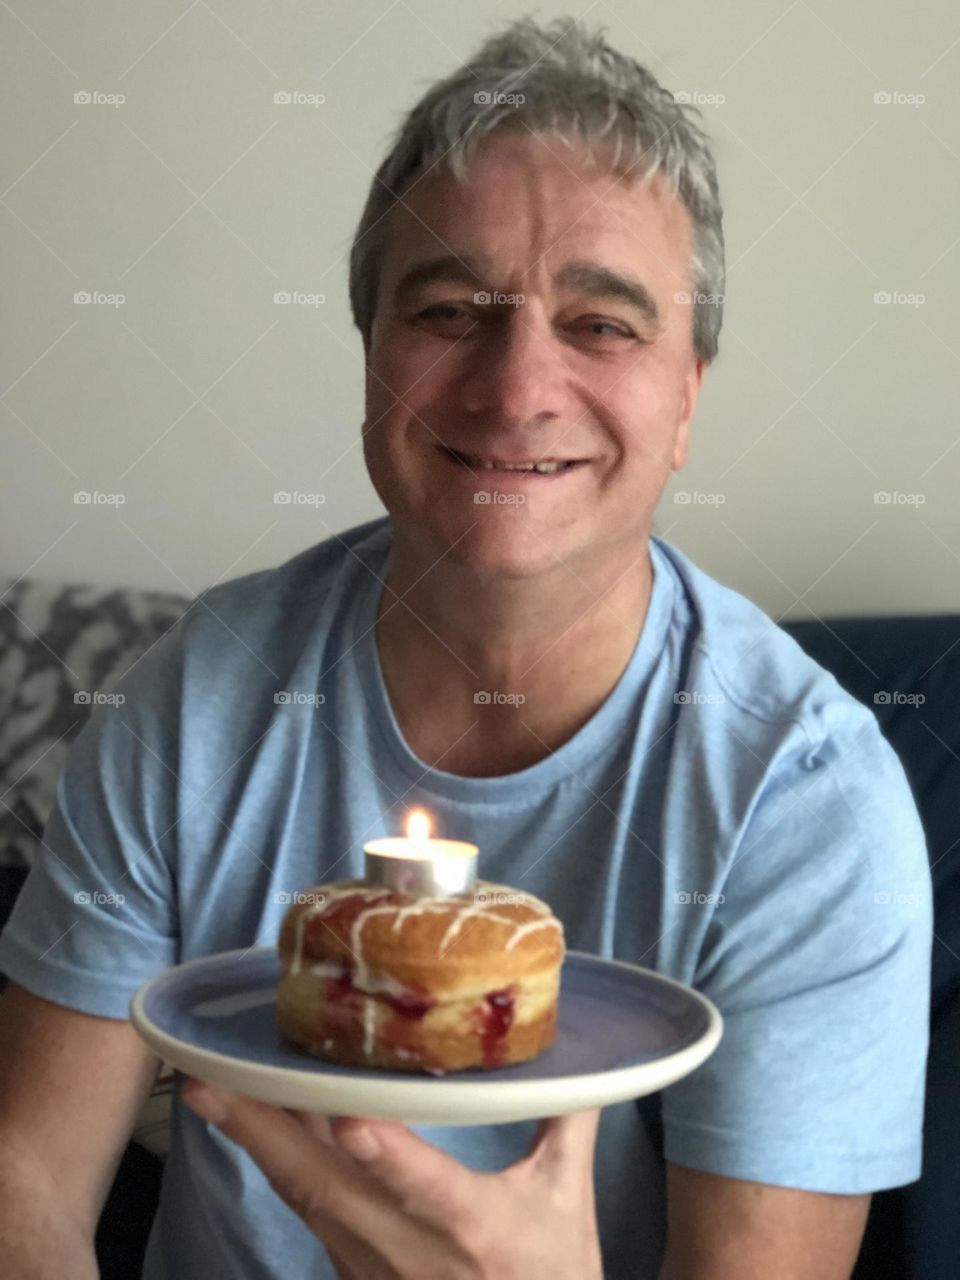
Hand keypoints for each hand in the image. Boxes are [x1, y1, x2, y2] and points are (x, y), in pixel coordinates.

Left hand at [181, 1077, 603, 1279]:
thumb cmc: (555, 1273)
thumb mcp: (570, 1198)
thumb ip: (565, 1117)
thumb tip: (573, 1046)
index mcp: (475, 1230)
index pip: (427, 1192)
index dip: (389, 1158)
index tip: (349, 1121)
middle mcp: (411, 1255)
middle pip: (327, 1191)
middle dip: (263, 1133)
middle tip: (210, 1082)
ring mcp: (372, 1271)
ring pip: (306, 1200)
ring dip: (257, 1145)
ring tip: (213, 1091)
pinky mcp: (353, 1275)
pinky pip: (309, 1211)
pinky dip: (280, 1165)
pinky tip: (254, 1123)